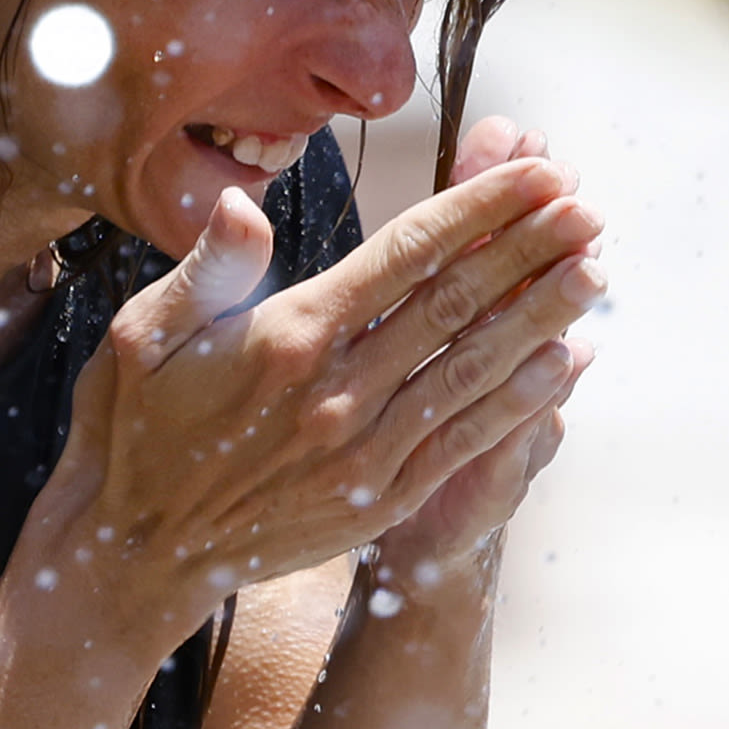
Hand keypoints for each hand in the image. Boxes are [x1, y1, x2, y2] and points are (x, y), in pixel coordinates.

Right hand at [42, 143, 604, 640]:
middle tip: (588, 205)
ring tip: (595, 270)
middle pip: (456, 304)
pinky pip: (463, 441)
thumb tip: (242, 203)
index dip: (479, 208)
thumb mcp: (140, 334)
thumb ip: (206, 268)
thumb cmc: (135, 428)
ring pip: (472, 370)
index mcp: (289, 335)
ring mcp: (364, 452)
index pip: (406, 254)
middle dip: (530, 250)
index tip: (535, 171)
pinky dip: (517, 401)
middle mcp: (337, 392)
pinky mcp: (378, 500)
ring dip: (540, 317)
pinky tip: (563, 364)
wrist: (133, 556)